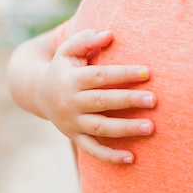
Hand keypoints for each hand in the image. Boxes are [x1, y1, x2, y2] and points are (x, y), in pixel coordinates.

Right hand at [36, 29, 156, 163]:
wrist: (38, 93)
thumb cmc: (64, 67)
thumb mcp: (68, 49)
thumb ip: (86, 39)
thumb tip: (109, 34)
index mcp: (71, 79)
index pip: (100, 76)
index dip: (123, 74)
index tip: (147, 72)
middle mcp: (71, 102)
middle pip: (103, 102)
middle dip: (128, 101)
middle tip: (154, 100)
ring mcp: (73, 122)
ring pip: (101, 127)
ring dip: (125, 129)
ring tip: (150, 127)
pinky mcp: (75, 137)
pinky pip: (93, 150)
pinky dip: (110, 156)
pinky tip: (132, 158)